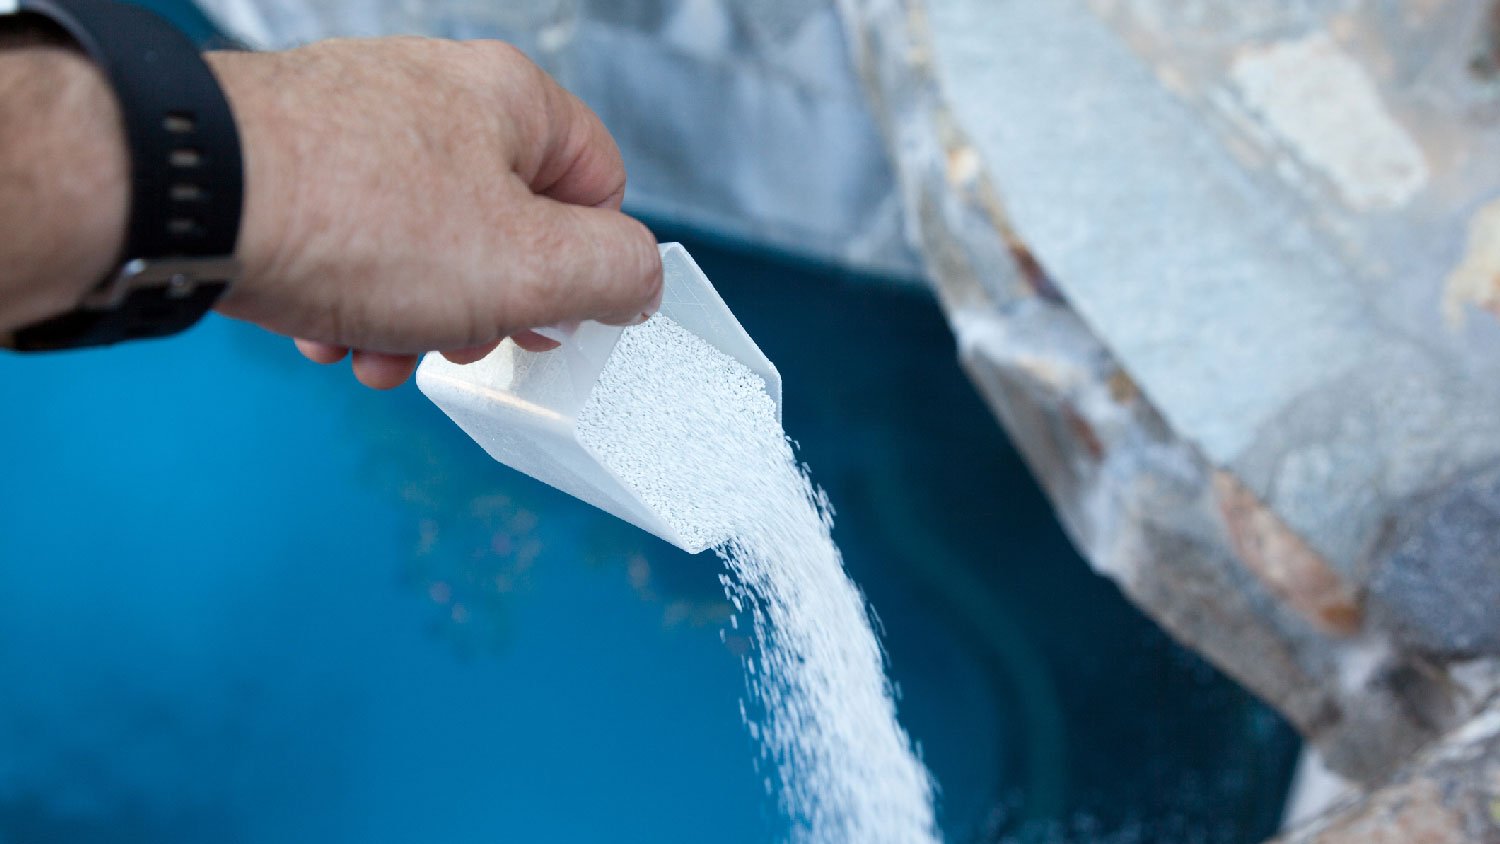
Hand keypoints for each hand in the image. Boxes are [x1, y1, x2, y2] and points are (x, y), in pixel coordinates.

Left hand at [206, 38, 661, 388]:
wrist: (191, 197)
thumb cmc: (357, 220)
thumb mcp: (529, 268)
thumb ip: (614, 276)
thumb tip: (638, 283)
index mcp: (511, 103)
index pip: (598, 185)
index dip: (588, 268)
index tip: (554, 320)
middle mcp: (437, 97)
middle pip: (504, 224)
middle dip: (483, 308)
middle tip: (457, 344)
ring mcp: (359, 124)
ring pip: (424, 242)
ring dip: (411, 317)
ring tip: (373, 351)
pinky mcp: (295, 159)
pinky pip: (353, 238)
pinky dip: (350, 294)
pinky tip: (323, 329)